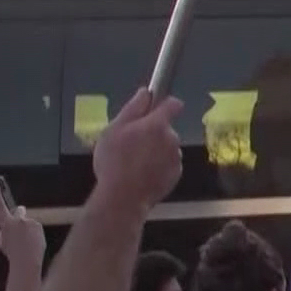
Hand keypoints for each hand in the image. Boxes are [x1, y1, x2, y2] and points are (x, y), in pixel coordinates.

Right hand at [0, 182, 45, 269]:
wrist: (26, 260)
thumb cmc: (12, 253)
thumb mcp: (2, 241)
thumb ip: (5, 229)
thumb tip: (9, 224)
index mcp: (6, 223)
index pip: (0, 206)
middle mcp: (18, 219)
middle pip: (19, 210)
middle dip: (18, 213)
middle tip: (19, 223)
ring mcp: (29, 221)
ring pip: (28, 223)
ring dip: (27, 229)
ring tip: (26, 242)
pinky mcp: (38, 225)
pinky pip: (35, 228)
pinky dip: (34, 233)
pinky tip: (32, 242)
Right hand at [92, 89, 184, 208]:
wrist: (123, 198)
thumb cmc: (114, 161)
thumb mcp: (114, 130)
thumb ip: (133, 108)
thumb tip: (146, 92)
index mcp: (158, 124)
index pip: (173, 103)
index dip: (164, 103)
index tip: (154, 108)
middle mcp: (172, 138)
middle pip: (166, 128)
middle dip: (153, 132)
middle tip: (131, 144)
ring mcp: (176, 157)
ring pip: (167, 147)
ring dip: (155, 150)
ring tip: (134, 162)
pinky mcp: (176, 174)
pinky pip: (168, 163)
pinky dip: (158, 166)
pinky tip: (142, 174)